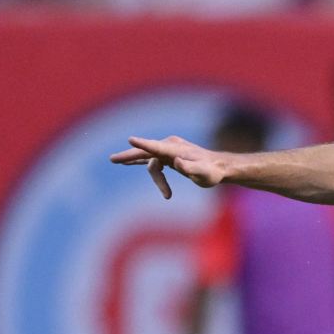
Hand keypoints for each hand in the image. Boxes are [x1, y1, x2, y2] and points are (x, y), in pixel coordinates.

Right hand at [110, 136, 227, 198]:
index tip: (131, 139)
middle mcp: (170, 146)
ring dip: (157, 179)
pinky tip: (126, 162)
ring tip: (168, 195)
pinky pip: (151, 159)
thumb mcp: (204, 173)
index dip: (143, 144)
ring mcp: (168, 149)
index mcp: (176, 149)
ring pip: (151, 161)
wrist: (220, 167)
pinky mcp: (168, 155)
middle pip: (146, 151)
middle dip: (129, 156)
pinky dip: (140, 162)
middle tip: (113, 159)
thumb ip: (191, 168)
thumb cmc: (213, 172)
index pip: (156, 147)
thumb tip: (177, 163)